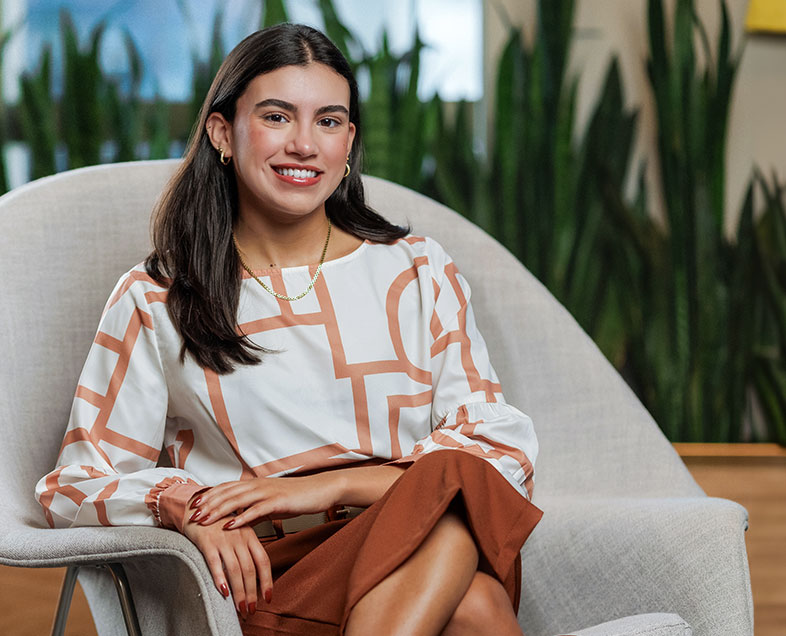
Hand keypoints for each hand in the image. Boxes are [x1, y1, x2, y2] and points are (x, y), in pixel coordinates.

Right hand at [182, 507, 271, 618]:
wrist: (198, 507)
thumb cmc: (220, 523)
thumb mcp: (239, 532)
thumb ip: (248, 549)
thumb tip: (256, 575)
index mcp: (250, 535)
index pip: (263, 560)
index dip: (267, 580)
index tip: (268, 597)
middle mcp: (239, 538)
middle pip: (250, 569)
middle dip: (251, 593)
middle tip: (251, 610)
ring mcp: (224, 540)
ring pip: (235, 570)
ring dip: (239, 591)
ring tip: (239, 607)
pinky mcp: (207, 542)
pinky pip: (215, 562)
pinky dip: (220, 578)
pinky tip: (223, 591)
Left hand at [189, 473, 340, 528]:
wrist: (321, 490)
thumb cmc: (297, 497)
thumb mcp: (271, 503)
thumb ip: (253, 509)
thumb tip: (238, 519)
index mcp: (255, 484)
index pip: (226, 487)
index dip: (209, 495)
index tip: (193, 504)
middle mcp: (258, 485)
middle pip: (226, 492)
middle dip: (207, 503)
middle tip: (191, 513)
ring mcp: (267, 492)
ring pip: (237, 500)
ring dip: (217, 510)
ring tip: (203, 520)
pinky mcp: (278, 501)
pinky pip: (255, 510)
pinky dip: (240, 518)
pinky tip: (229, 525)